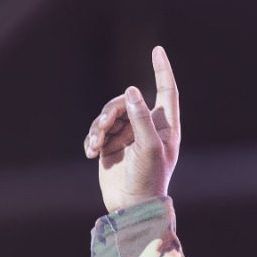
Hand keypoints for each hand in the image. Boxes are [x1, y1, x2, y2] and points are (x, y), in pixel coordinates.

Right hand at [82, 46, 181, 213]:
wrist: (131, 206)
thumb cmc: (148, 178)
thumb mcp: (147, 146)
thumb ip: (140, 118)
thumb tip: (132, 90)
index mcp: (165, 126)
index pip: (166, 91)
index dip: (162, 70)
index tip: (157, 50)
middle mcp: (147, 128)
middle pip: (126, 102)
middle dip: (112, 111)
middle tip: (103, 128)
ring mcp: (128, 136)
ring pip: (108, 115)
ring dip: (98, 127)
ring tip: (95, 144)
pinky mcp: (110, 146)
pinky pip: (97, 131)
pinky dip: (92, 138)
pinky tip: (90, 152)